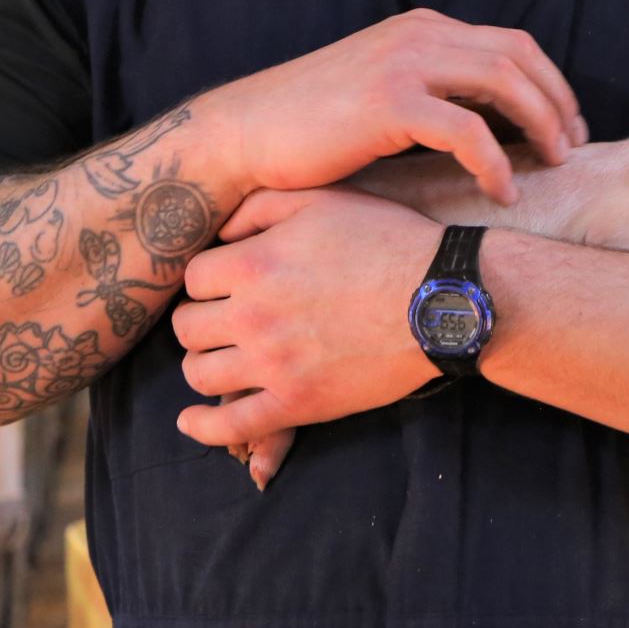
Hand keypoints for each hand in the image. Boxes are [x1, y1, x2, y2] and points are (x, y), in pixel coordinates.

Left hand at [171, 189, 442, 464]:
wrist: (441, 299)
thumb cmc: (387, 242)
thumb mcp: (323, 199)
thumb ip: (261, 206)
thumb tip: (221, 231)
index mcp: (254, 264)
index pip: (193, 277)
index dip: (208, 278)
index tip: (226, 282)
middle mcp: (253, 316)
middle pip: (187, 326)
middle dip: (199, 319)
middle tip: (221, 318)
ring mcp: (273, 365)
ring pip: (199, 374)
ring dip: (203, 363)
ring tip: (221, 356)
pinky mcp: (297, 403)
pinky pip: (232, 426)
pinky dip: (203, 428)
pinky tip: (192, 422)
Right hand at [202, 9, 586, 204]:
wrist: (244, 134)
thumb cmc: (308, 127)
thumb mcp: (380, 92)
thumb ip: (429, 91)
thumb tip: (482, 122)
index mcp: (421, 29)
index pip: (511, 43)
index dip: (550, 83)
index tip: (567, 125)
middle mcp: (419, 34)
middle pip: (520, 56)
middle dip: (558, 102)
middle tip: (572, 147)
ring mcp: (405, 64)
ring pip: (505, 82)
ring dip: (540, 124)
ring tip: (551, 164)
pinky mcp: (390, 102)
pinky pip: (468, 129)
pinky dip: (495, 161)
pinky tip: (500, 190)